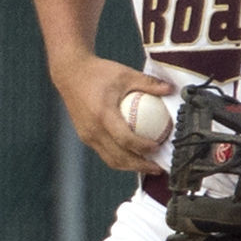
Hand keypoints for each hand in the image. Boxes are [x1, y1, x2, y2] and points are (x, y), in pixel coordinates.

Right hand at [54, 55, 171, 172]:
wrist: (70, 74)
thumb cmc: (98, 72)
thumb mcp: (125, 74)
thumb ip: (148, 83)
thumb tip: (171, 89)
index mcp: (103, 115)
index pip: (125, 139)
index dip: (142, 147)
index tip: (158, 147)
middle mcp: (93, 129)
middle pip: (119, 157)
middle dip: (140, 166)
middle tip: (158, 168)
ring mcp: (87, 136)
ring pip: (111, 160)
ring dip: (130, 167)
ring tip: (149, 167)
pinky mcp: (85, 137)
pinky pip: (105, 154)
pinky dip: (120, 159)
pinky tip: (135, 156)